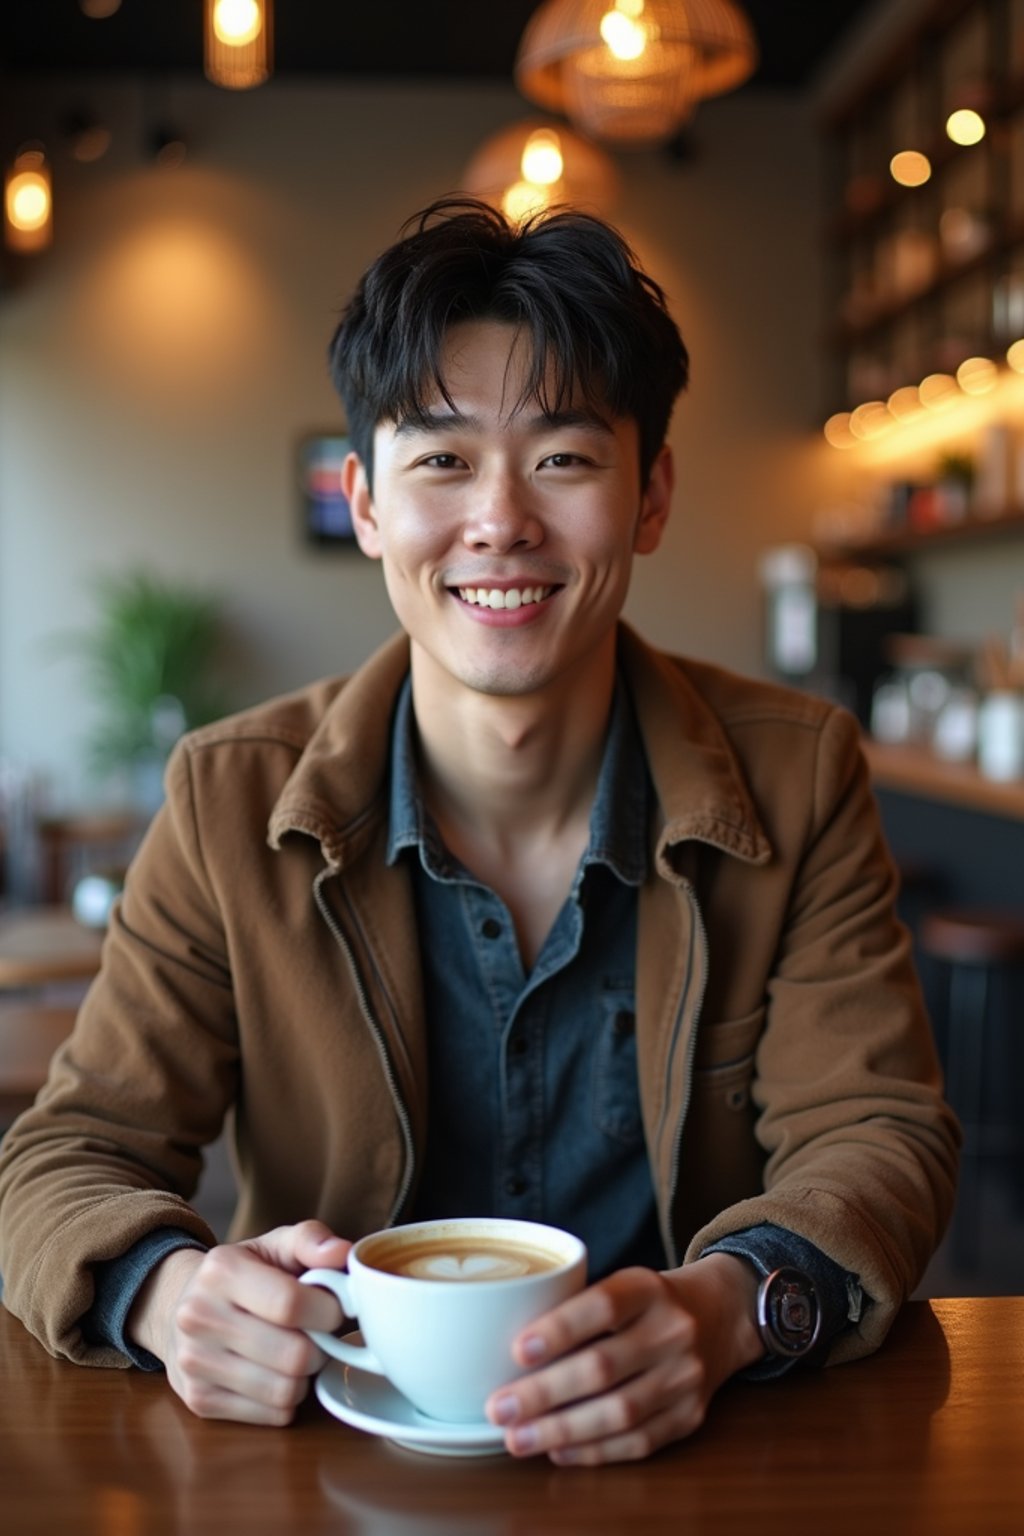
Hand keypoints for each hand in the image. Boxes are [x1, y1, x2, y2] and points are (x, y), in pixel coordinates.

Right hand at [127, 1221, 350, 1424]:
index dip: (329, 1311)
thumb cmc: (244, 1273)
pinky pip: (272, 1415)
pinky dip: (286, 1399)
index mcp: (221, 1270)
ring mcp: (194, 1362)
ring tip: (295, 1352)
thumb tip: (343, 1253)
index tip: (335, 1308)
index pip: (291, 1304)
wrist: (181, 1305)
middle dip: (320, 1346)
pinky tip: (276, 1374)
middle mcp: (199, 1316)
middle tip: (317, 1334)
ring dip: (305, 1376)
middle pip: (293, 1355)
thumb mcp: (276, 1244)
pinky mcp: (198, 1400)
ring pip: (285, 1391)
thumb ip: (312, 1241)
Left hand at [484, 1252, 762, 1464]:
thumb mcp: (622, 1284)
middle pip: (604, 1367)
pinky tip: (559, 1452)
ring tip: (519, 1439)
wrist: (720, 1314)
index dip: (560, 1329)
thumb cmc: (648, 1301)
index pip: (603, 1305)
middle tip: (500, 1408)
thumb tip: (502, 1349)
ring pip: (620, 1412)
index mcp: (648, 1288)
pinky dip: (595, 1451)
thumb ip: (577, 1309)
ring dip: (562, 1431)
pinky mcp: (690, 1415)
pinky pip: (639, 1442)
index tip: (517, 1350)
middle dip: (545, 1393)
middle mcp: (673, 1330)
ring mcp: (686, 1376)